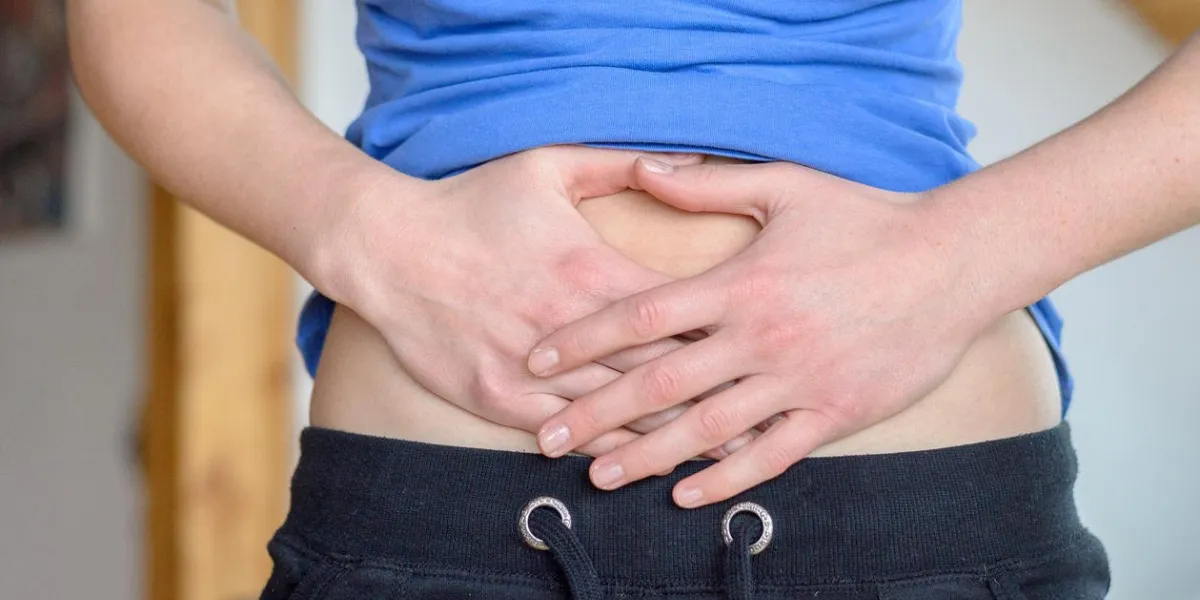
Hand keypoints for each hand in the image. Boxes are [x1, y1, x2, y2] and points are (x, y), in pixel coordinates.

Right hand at [319, 146, 751, 456]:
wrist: (388, 247)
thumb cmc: (471, 202)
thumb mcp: (545, 166)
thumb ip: (619, 164)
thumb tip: (687, 155)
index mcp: (590, 269)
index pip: (676, 315)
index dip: (726, 339)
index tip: (767, 353)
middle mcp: (569, 326)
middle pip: (657, 373)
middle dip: (714, 398)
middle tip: (764, 421)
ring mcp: (531, 368)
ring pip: (615, 412)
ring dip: (670, 437)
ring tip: (724, 456)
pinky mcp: (497, 397)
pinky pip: (563, 431)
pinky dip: (605, 448)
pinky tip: (641, 466)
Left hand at [528, 157, 988, 504]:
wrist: (954, 262)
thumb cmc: (867, 219)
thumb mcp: (786, 186)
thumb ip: (707, 184)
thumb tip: (641, 168)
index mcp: (742, 282)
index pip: (643, 315)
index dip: (585, 338)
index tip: (539, 356)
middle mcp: (762, 338)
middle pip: (661, 384)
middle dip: (598, 413)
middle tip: (548, 438)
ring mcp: (798, 381)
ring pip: (708, 430)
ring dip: (648, 457)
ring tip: (600, 476)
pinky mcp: (835, 413)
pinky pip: (771, 456)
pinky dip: (726, 479)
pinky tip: (685, 494)